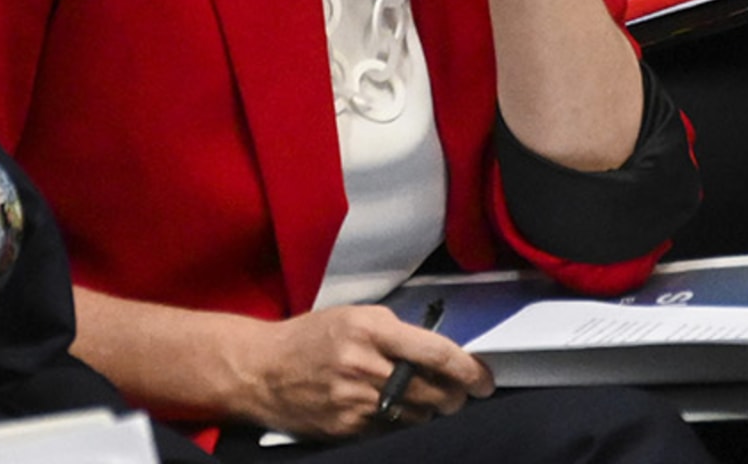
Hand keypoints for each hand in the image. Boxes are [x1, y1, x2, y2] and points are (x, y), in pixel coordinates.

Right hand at [233, 305, 493, 438]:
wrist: (262, 370)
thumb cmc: (309, 339)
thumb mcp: (353, 316)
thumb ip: (395, 330)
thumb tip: (438, 351)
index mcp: (369, 329)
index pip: (436, 353)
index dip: (469, 369)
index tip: (484, 378)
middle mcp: (365, 365)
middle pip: (435, 391)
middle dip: (456, 396)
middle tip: (461, 393)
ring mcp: (356, 401)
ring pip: (419, 415)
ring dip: (430, 410)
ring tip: (424, 399)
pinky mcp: (349, 428)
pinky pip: (394, 431)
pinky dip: (404, 423)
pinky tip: (396, 412)